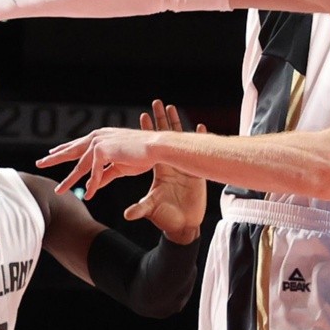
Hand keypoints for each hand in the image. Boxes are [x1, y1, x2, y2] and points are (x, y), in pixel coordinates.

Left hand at [38, 125, 159, 198]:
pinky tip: (90, 193)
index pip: (78, 145)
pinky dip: (92, 184)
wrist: (157, 148)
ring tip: (60, 191)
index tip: (52, 153)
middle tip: (39, 163)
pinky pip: (94, 172)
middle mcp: (97, 137)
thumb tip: (92, 185)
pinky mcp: (103, 150)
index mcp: (101, 137)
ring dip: (70, 181)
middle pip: (71, 151)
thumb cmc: (143, 155)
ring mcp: (99, 142)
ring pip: (80, 165)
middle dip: (54, 158)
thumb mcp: (120, 167)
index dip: (64, 150)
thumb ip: (105, 174)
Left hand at [125, 100, 205, 243]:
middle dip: (161, 119)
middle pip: (165, 137)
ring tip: (174, 108)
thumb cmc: (166, 218)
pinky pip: (200, 153)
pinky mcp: (198, 173)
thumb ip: (141, 210)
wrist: (184, 226)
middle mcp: (171, 165)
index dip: (148, 131)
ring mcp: (185, 167)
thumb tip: (127, 214)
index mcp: (159, 170)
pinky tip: (201, 127)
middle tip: (157, 103)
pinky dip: (201, 140)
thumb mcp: (152, 210)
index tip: (143, 115)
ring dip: (178, 124)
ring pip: (182, 141)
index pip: (151, 146)